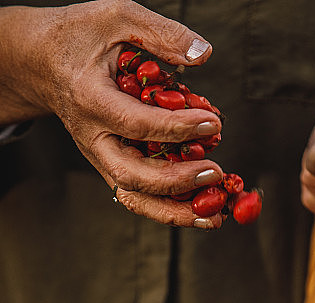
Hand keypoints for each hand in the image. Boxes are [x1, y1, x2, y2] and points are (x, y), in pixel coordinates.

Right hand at [0, 0, 224, 226]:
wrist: (44, 62)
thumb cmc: (83, 36)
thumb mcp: (118, 17)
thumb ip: (161, 34)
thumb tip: (203, 55)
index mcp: (90, 100)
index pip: (137, 124)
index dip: (177, 128)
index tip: (212, 123)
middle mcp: (92, 138)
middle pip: (132, 176)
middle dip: (177, 180)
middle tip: (216, 172)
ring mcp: (100, 157)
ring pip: (134, 198)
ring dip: (174, 212)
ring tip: (214, 216)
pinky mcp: (111, 166)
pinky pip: (139, 196)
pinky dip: (170, 208)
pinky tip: (202, 211)